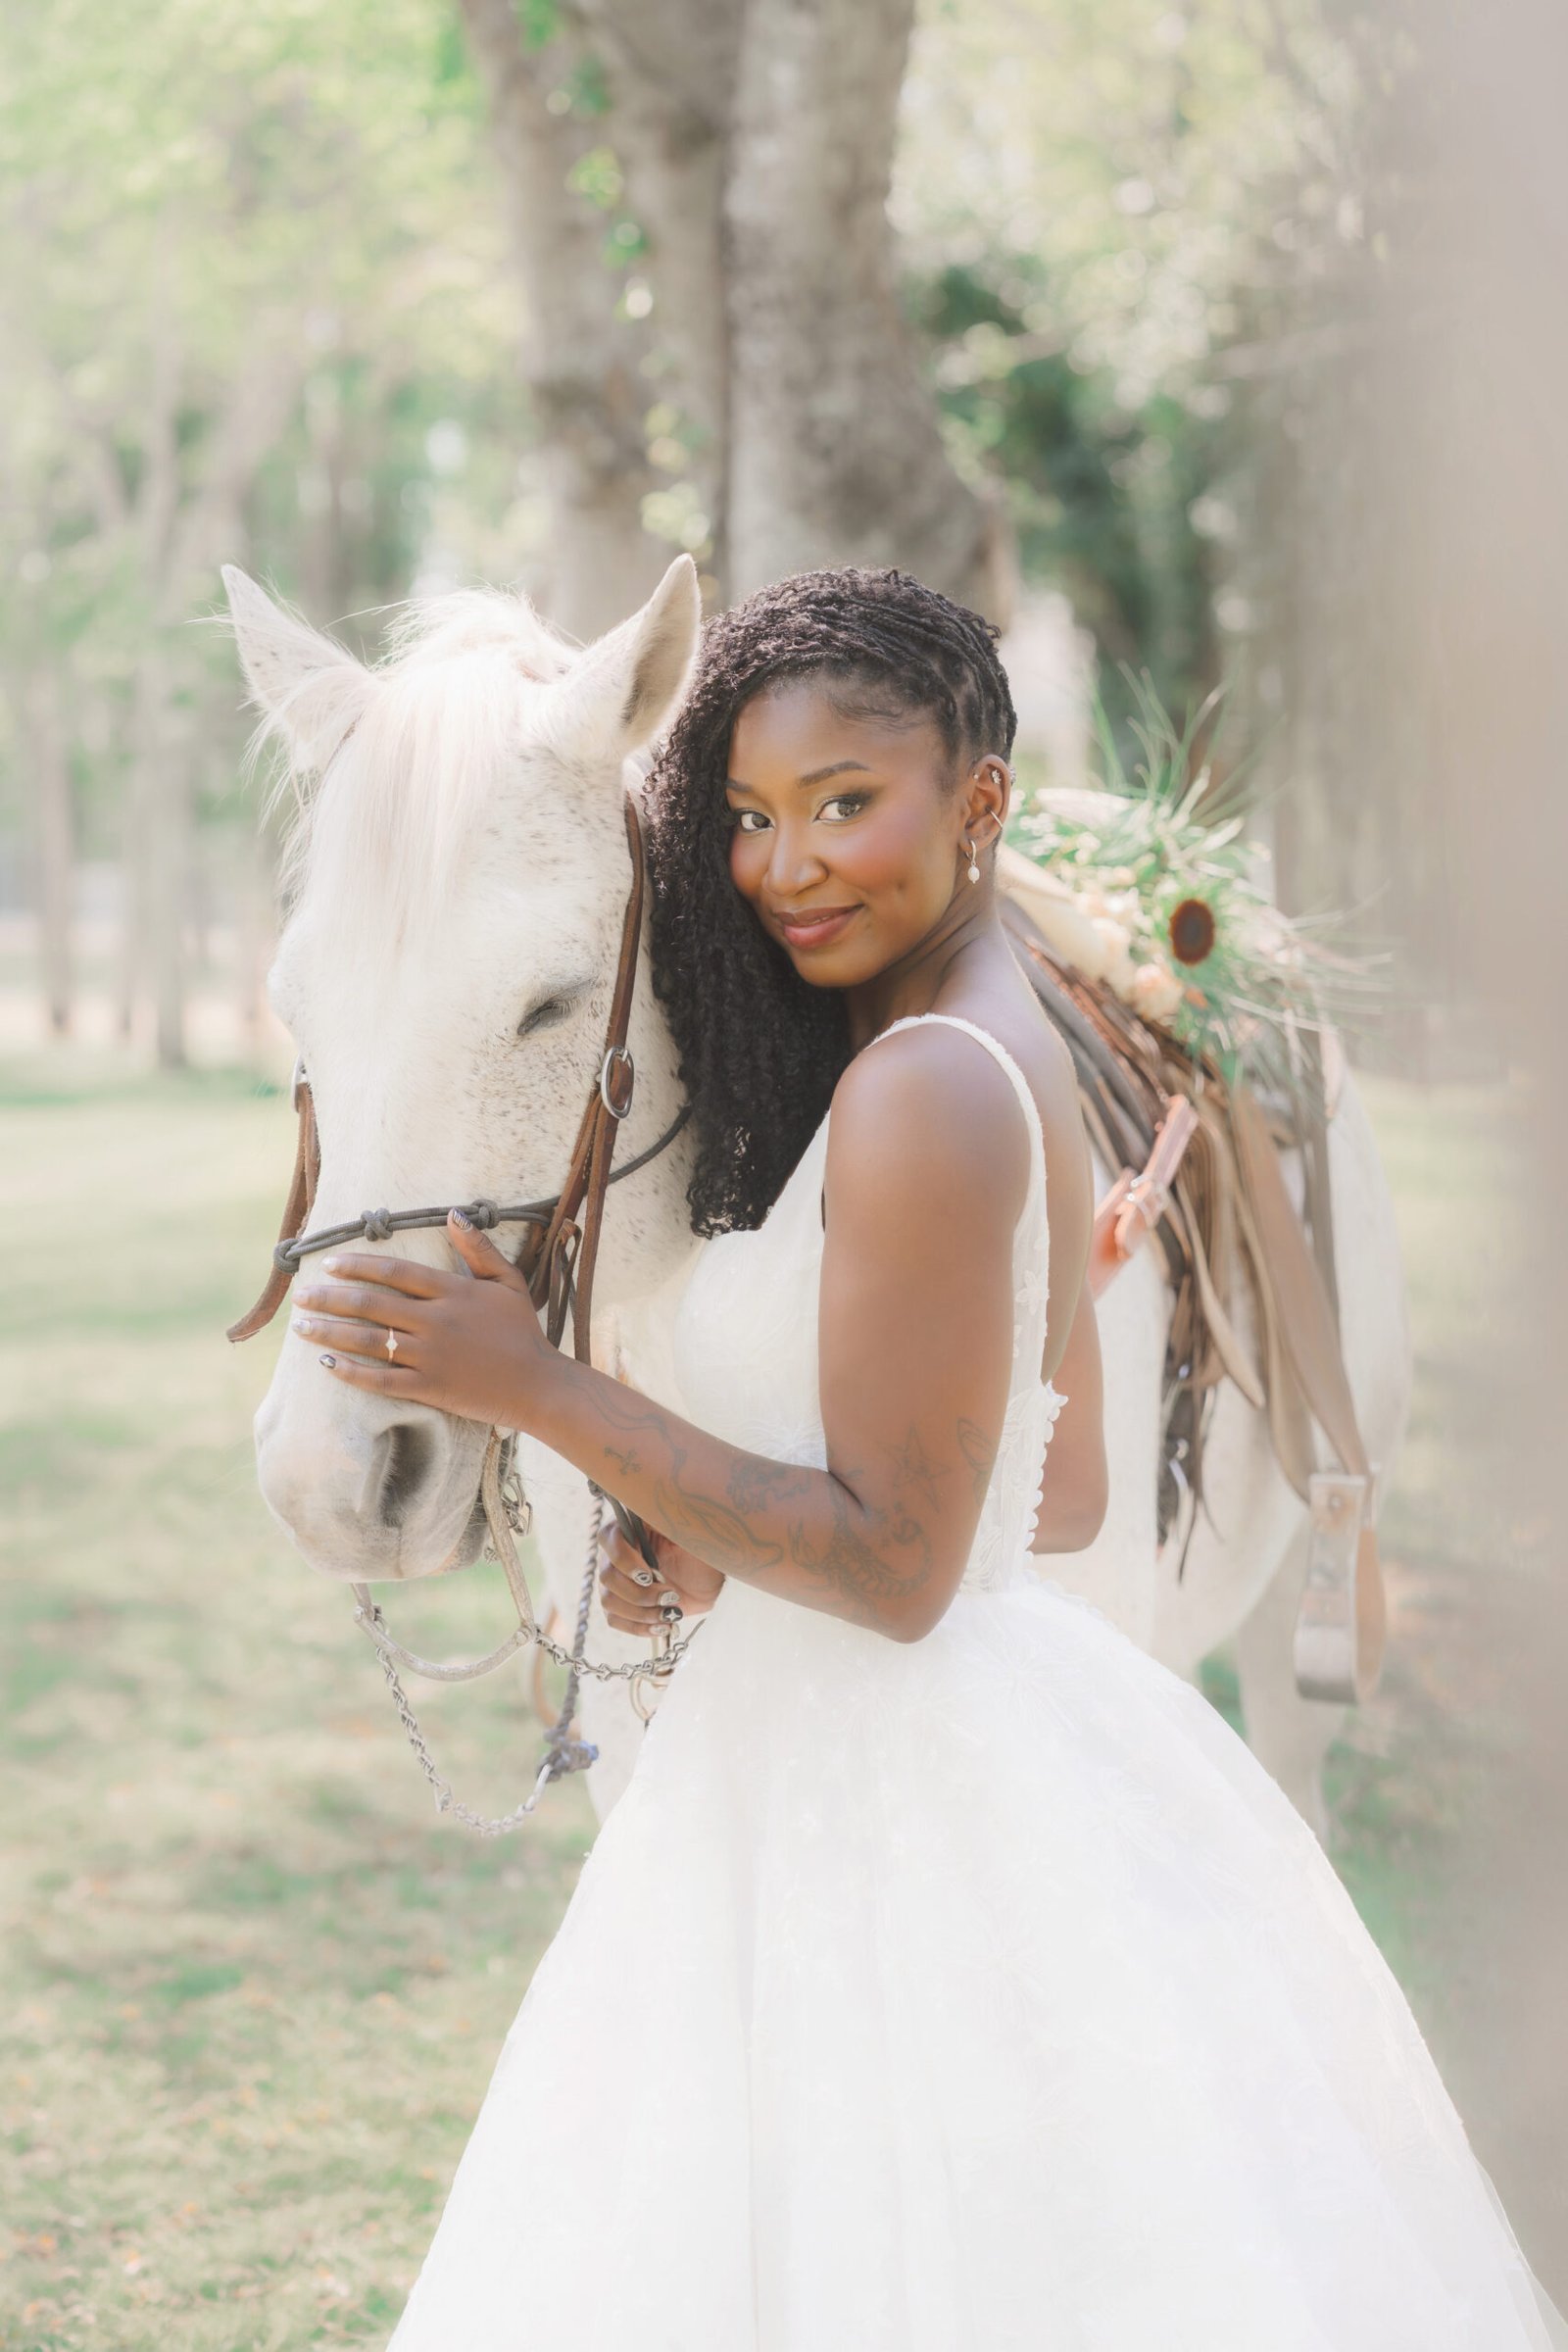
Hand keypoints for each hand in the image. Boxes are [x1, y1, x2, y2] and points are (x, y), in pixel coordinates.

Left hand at [292, 1212, 552, 1425]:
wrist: (538, 1385)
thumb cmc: (523, 1331)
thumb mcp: (508, 1282)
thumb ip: (479, 1248)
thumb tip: (454, 1213)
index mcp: (453, 1292)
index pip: (394, 1272)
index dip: (358, 1266)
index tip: (329, 1264)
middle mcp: (436, 1322)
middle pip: (371, 1305)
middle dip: (330, 1298)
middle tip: (301, 1296)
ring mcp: (430, 1357)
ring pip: (369, 1341)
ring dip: (330, 1332)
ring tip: (301, 1328)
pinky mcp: (429, 1388)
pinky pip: (381, 1380)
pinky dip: (352, 1372)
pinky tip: (328, 1364)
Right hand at [598, 1521, 724, 1635]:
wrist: (713, 1577)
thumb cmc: (703, 1547)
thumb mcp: (693, 1530)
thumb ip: (673, 1519)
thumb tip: (657, 1510)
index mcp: (633, 1527)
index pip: (608, 1537)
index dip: (623, 1559)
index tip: (648, 1575)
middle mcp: (619, 1553)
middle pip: (607, 1577)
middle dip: (639, 1594)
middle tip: (670, 1595)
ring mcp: (619, 1581)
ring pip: (609, 1601)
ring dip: (641, 1613)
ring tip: (670, 1614)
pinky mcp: (625, 1605)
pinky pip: (616, 1620)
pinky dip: (639, 1628)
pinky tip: (663, 1626)